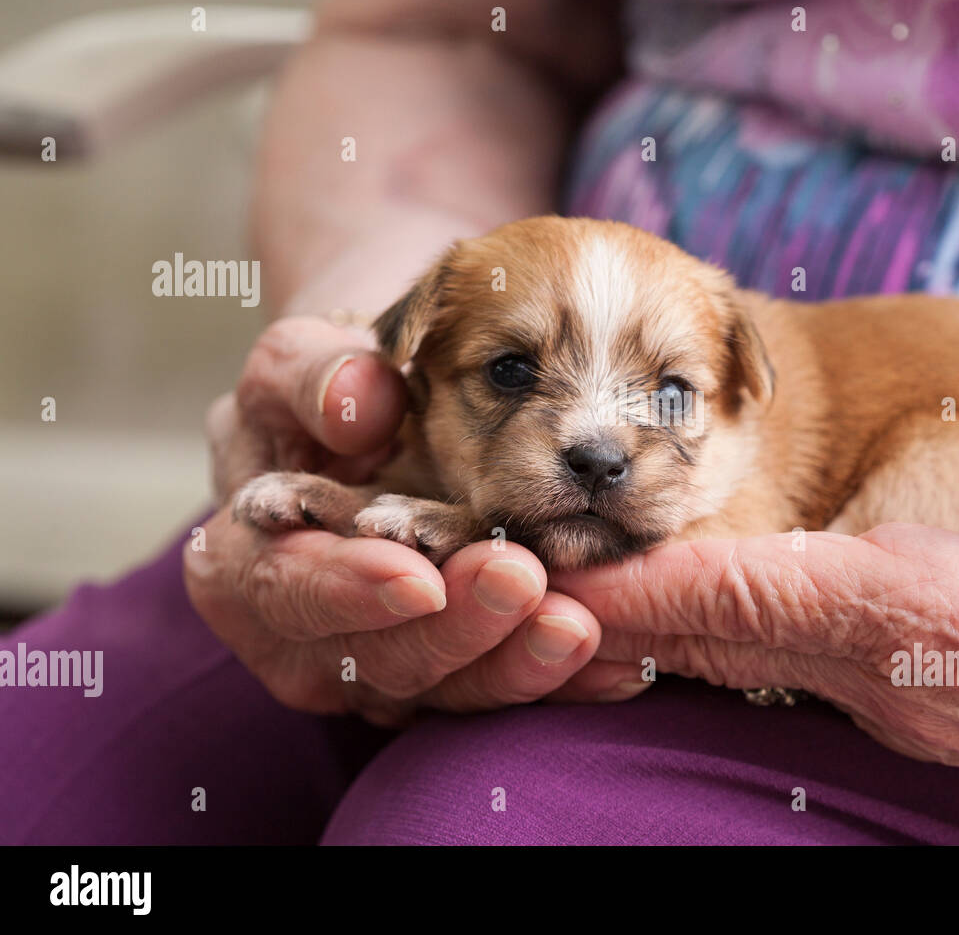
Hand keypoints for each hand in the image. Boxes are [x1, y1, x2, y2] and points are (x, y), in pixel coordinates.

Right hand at [183, 317, 646, 723]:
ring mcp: (383, 664)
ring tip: (574, 625)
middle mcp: (308, 637)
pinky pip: (503, 686)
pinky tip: (619, 660)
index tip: (416, 575)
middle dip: (451, 627)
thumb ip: (313, 376)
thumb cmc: (332, 391)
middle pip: (375, 656)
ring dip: (512, 662)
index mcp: (246, 564)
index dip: (348, 588)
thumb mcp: (302, 362)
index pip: (287, 589)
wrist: (390, 426)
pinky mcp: (451, 674)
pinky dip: (559, 677)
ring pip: (446, 688)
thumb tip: (357, 403)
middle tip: (520, 582)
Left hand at [552, 314, 958, 843]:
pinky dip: (712, 643)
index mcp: (924, 616)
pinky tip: (678, 622)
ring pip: (735, 659)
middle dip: (617, 606)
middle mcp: (881, 668)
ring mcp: (885, 699)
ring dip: (651, 625)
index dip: (652, 578)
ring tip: (567, 585)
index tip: (565, 565)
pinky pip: (776, 673)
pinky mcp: (904, 710)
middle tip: (519, 572)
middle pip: (714, 635)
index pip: (752, 594)